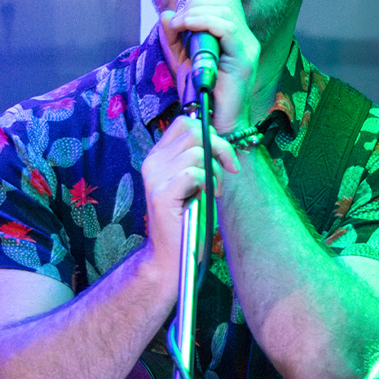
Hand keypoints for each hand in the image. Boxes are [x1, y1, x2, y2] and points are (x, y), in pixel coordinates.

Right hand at [138, 114, 237, 271]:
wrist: (171, 256)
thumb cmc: (188, 218)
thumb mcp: (194, 181)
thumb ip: (198, 158)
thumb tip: (217, 137)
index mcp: (157, 156)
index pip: (184, 122)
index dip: (210, 133)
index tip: (223, 156)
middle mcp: (151, 162)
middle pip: (194, 131)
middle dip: (220, 148)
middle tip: (227, 170)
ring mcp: (154, 177)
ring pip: (197, 151)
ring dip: (215, 170)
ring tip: (214, 190)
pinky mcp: (161, 193)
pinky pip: (193, 172)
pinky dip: (208, 183)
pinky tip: (208, 197)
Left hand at [158, 0, 260, 133]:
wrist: (214, 123)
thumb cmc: (201, 95)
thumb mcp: (182, 61)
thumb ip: (174, 38)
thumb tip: (165, 14)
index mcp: (236, 37)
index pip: (224, 2)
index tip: (178, 12)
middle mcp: (246, 39)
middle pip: (226, 2)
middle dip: (195, 4)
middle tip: (175, 20)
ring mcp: (248, 48)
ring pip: (226, 11)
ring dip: (196, 12)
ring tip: (178, 25)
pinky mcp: (244, 59)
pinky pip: (227, 28)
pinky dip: (203, 21)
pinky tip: (186, 27)